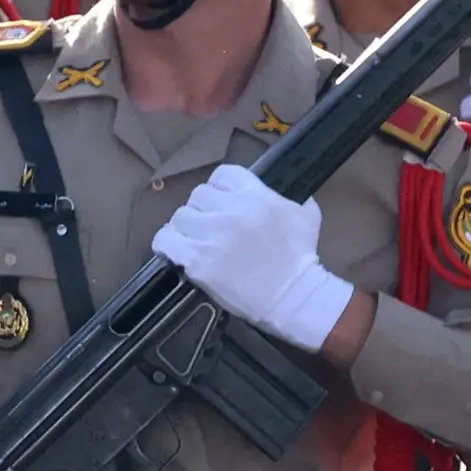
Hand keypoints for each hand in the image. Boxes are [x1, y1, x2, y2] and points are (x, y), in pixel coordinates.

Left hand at [158, 163, 354, 351]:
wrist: (291, 296)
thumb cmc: (301, 258)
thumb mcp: (306, 215)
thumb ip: (287, 197)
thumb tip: (273, 191)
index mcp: (256, 196)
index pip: (223, 174)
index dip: (220, 187)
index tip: (221, 201)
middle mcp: (231, 211)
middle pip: (198, 195)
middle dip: (203, 209)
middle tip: (210, 226)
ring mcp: (211, 235)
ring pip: (180, 216)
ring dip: (185, 227)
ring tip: (194, 240)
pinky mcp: (196, 259)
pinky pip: (164, 240)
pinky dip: (166, 244)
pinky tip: (176, 250)